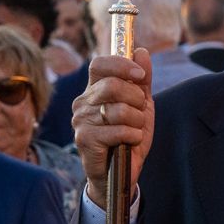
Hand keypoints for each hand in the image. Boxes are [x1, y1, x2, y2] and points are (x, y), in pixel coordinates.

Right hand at [73, 50, 153, 206]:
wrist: (121, 172)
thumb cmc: (129, 135)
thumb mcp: (141, 105)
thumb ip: (142, 80)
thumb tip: (141, 51)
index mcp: (94, 90)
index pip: (99, 64)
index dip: (121, 65)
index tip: (140, 75)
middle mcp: (82, 102)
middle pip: (112, 85)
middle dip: (136, 99)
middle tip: (140, 111)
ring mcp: (81, 121)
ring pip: (119, 110)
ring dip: (137, 121)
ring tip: (134, 130)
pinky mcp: (84, 139)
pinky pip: (119, 130)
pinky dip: (133, 136)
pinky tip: (129, 142)